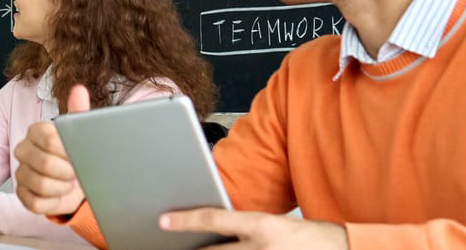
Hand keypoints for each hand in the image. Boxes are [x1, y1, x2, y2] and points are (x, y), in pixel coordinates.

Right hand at [14, 84, 89, 215]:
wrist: (76, 179)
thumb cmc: (74, 154)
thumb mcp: (80, 132)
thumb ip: (79, 111)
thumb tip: (79, 90)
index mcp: (36, 131)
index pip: (49, 139)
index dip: (68, 151)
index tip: (78, 155)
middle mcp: (24, 150)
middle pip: (45, 163)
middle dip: (68, 172)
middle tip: (76, 172)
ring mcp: (21, 173)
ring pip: (41, 185)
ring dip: (63, 187)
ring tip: (69, 183)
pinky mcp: (22, 194)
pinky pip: (36, 202)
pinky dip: (53, 201)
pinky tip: (59, 194)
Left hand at [160, 208, 347, 249]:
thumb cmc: (304, 237)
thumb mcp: (271, 223)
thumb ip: (241, 227)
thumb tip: (206, 229)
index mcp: (262, 226)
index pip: (214, 219)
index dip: (185, 220)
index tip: (162, 221)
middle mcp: (262, 248)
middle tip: (175, 246)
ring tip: (190, 249)